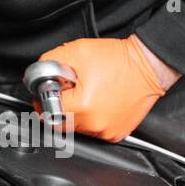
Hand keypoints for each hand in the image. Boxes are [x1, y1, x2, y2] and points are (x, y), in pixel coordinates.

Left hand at [35, 35, 172, 141]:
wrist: (147, 66)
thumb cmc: (117, 59)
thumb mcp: (75, 51)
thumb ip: (49, 63)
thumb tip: (38, 76)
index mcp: (83, 107)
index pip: (47, 113)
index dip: (42, 101)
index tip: (43, 95)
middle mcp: (96, 124)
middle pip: (61, 124)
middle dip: (57, 109)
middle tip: (65, 93)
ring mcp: (108, 131)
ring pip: (77, 130)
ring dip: (74, 115)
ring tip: (85, 95)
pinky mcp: (117, 134)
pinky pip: (94, 131)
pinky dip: (90, 119)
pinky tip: (96, 103)